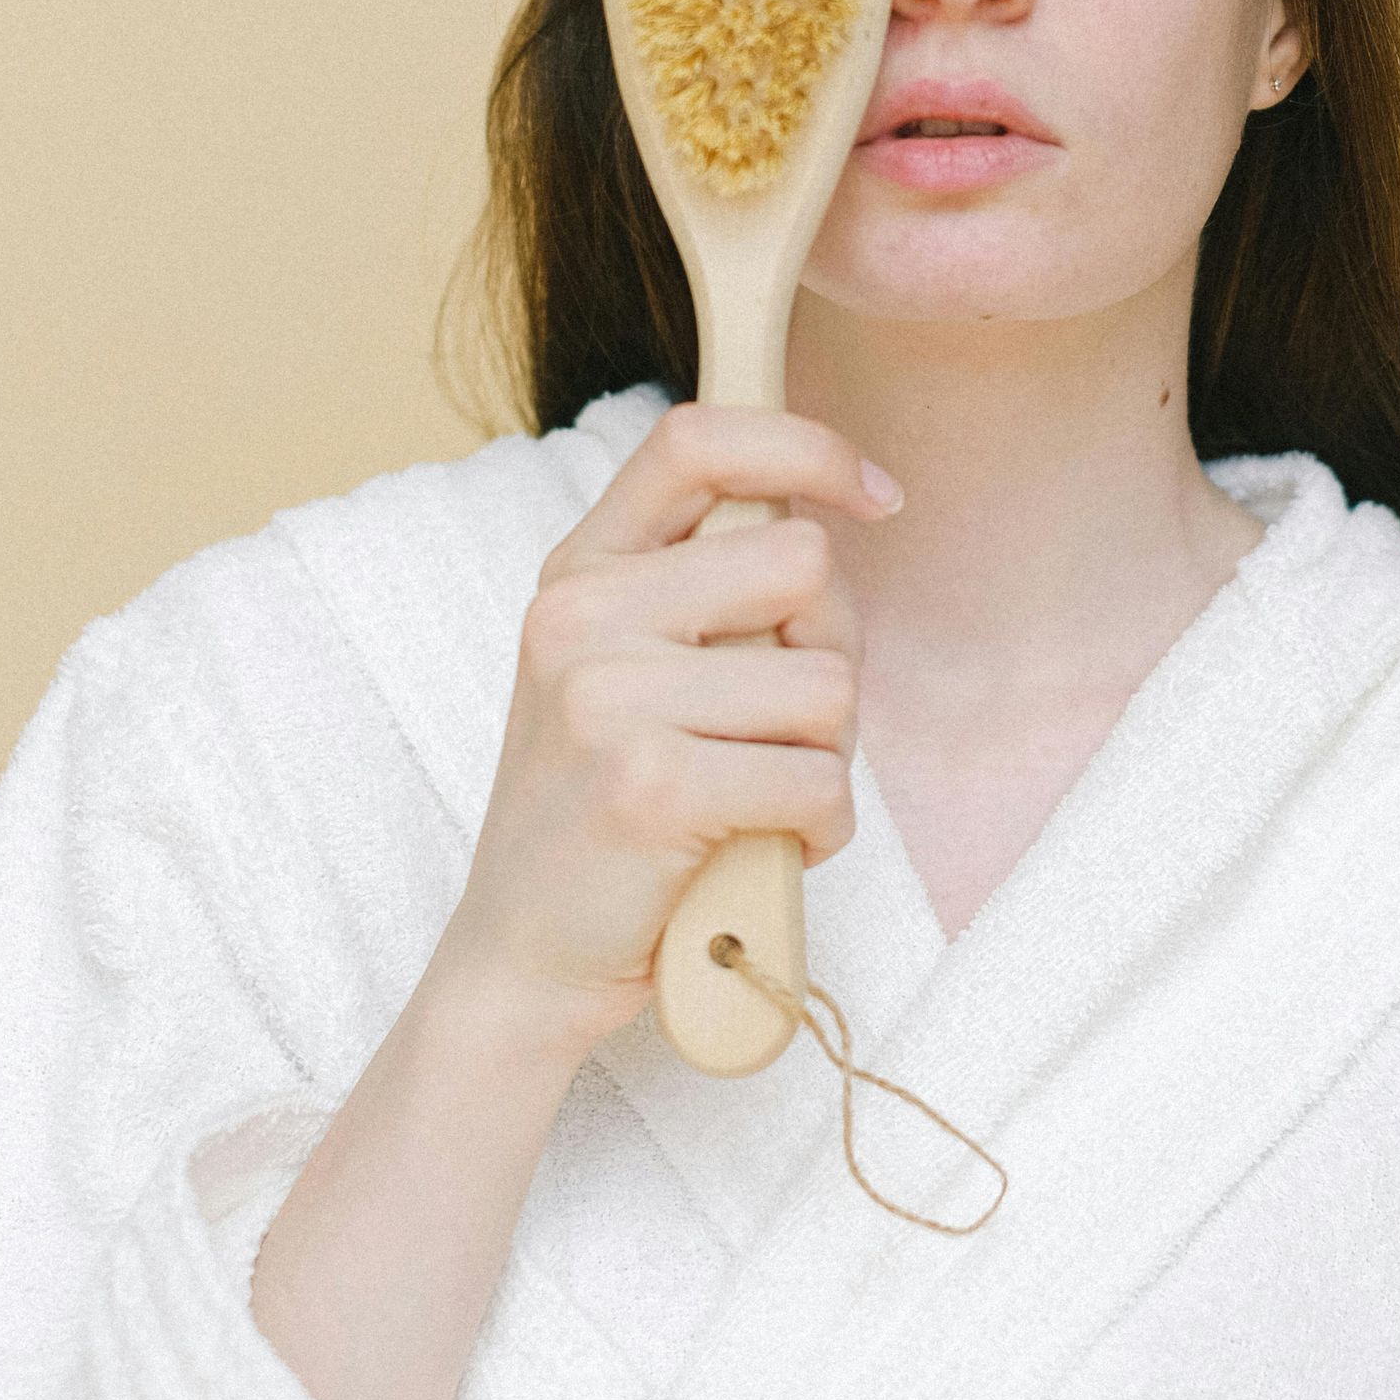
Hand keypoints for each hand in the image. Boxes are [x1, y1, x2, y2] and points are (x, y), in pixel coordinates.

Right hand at [425, 400, 901, 1064]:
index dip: (807, 447)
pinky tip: (761, 849)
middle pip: (804, 565)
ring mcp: (606, 698)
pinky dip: (819, 828)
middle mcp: (580, 616)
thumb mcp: (623, 671)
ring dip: (827, 759)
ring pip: (826, 685)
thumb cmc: (606, 815)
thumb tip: (831, 518)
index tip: (875, 498)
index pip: (699, 439)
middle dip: (832, 653)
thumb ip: (701, 590)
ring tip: (759, 798)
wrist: (524, 959)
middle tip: (785, 730)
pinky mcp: (649, 785)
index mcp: (579, 571)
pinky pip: (818, 780)